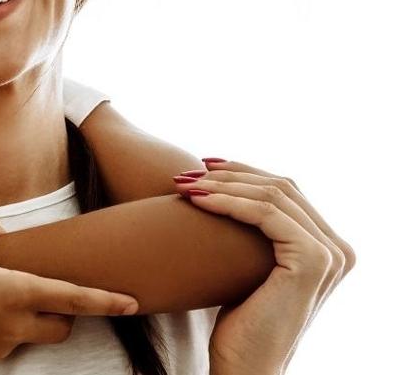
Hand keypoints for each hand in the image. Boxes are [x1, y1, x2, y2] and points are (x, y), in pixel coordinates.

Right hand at [0, 211, 139, 368]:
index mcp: (17, 293)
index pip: (74, 298)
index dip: (107, 301)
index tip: (132, 303)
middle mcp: (16, 323)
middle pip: (63, 326)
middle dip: (66, 314)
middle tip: (50, 295)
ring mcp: (1, 344)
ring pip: (33, 334)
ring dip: (31, 320)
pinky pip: (5, 340)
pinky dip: (0, 326)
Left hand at [175, 158, 354, 374]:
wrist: (247, 366)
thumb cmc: (239, 324)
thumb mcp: (248, 270)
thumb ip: (253, 238)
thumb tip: (223, 195)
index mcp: (326, 247)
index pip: (287, 190)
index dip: (243, 172)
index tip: (200, 166)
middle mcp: (337, 248)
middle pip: (282, 186)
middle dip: (230, 173)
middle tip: (185, 173)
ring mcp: (330, 254)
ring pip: (274, 195)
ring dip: (223, 184)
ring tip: (183, 185)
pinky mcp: (313, 261)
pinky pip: (267, 214)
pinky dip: (229, 202)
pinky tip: (197, 201)